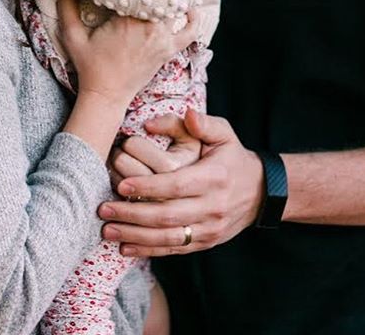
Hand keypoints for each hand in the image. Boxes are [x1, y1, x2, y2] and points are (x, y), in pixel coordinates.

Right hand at [57, 0, 197, 108]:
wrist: (106, 95)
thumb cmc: (89, 65)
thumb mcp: (72, 36)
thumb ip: (66, 6)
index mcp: (127, 19)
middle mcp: (149, 27)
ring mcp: (162, 39)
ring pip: (174, 8)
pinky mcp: (169, 50)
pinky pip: (189, 33)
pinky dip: (193, 20)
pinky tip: (190, 8)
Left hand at [99, 109, 263, 255]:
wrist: (260, 192)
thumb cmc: (233, 157)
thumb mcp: (224, 134)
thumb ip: (203, 123)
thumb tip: (185, 113)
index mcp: (215, 178)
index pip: (177, 185)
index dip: (149, 187)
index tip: (122, 185)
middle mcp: (213, 207)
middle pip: (168, 216)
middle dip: (133, 214)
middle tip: (103, 209)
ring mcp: (209, 228)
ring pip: (168, 237)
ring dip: (135, 236)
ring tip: (108, 230)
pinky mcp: (205, 242)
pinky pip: (175, 249)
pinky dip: (149, 250)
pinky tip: (125, 247)